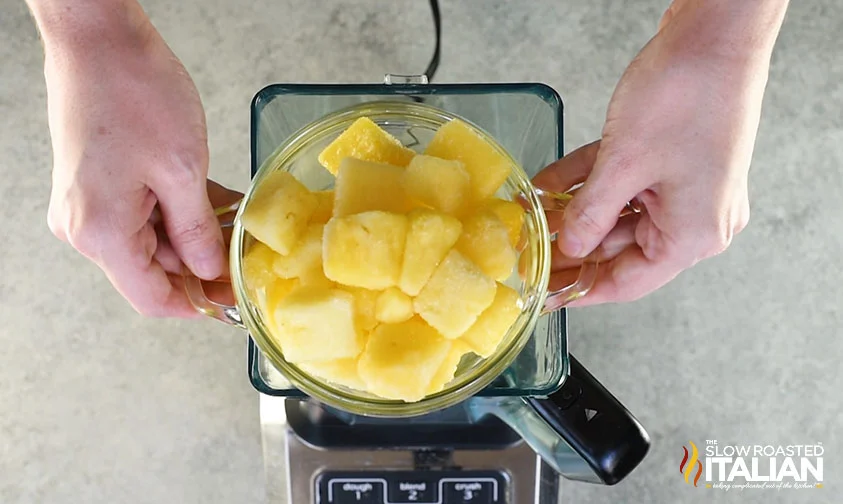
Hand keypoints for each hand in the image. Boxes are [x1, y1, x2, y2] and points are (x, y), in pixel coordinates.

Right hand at [39, 2, 241, 316]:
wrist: (97, 38)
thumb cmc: (133, 92)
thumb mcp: (182, 170)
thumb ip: (199, 232)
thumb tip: (213, 270)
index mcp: (102, 233)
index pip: (154, 298)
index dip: (198, 305)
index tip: (234, 301)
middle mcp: (86, 227)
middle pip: (155, 270)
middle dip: (204, 265)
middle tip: (248, 255)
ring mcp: (88, 205)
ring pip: (153, 241)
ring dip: (197, 236)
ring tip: (240, 223)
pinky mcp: (98, 184)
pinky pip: (144, 214)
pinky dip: (179, 212)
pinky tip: (217, 203)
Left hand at [534, 0, 786, 305]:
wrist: (716, 33)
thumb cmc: (688, 95)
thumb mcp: (624, 164)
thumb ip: (591, 214)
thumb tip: (570, 247)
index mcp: (693, 234)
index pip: (628, 281)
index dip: (581, 291)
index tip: (545, 297)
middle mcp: (694, 218)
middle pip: (619, 248)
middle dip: (570, 247)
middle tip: (527, 256)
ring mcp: (684, 188)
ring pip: (616, 212)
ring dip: (573, 211)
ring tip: (529, 219)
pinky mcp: (671, 160)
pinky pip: (621, 182)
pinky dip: (587, 182)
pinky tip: (548, 185)